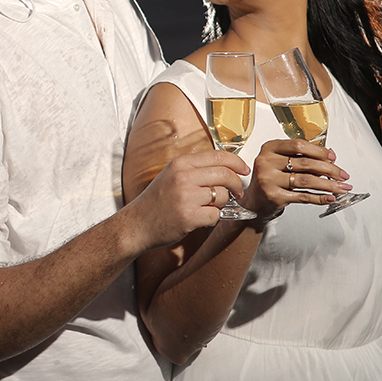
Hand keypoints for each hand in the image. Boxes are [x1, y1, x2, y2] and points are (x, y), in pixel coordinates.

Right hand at [129, 149, 249, 248]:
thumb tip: (225, 168)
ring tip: (205, 208)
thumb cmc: (155, 202)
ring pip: (222, 196)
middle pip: (225, 175)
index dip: (236, 163)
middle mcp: (183, 177)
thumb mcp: (171, 175)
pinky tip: (198, 218)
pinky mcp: (189, 216)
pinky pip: (216, 215)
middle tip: (237, 192)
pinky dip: (211, 218)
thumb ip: (195, 169)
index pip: (218, 156)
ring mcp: (186, 196)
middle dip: (236, 185)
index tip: (244, 170)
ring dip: (220, 204)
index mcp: (180, 164)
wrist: (137, 224)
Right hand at [240, 139, 350, 218]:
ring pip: (306, 180)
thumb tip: (329, 155)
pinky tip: (329, 198)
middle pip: (305, 163)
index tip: (333, 157)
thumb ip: (300, 156)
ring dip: (328, 185)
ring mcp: (268, 180)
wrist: (254, 202)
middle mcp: (266, 162)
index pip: (298, 145)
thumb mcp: (279, 161)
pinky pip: (302, 196)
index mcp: (269, 148)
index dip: (319, 151)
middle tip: (342, 175)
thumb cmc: (270, 178)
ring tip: (341, 188)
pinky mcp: (273, 196)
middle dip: (329, 170)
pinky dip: (319, 198)